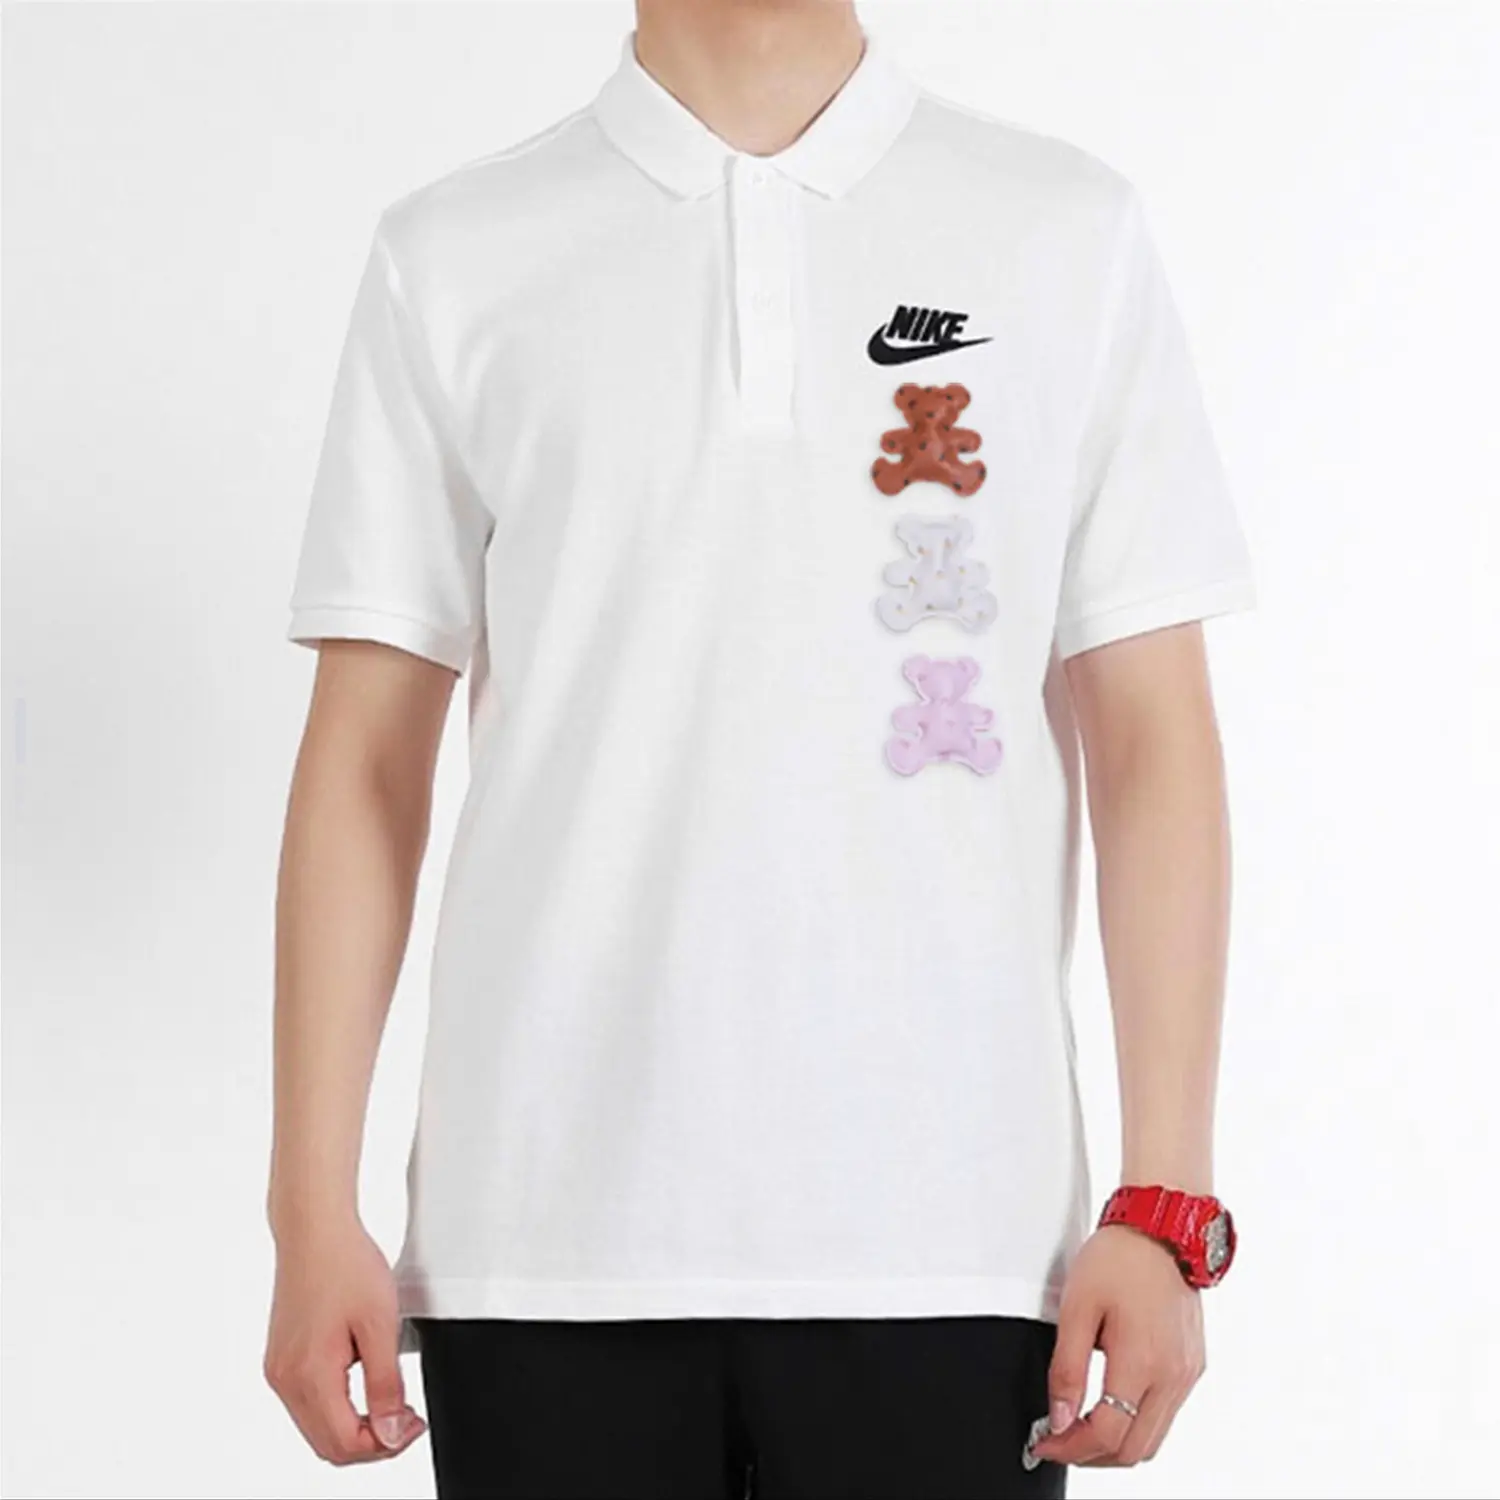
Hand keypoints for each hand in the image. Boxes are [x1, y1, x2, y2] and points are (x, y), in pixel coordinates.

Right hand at [264, 1218, 425, 1464]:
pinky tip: (364, 1383)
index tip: (413, 1425)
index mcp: (308, 1375)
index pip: (343, 1444)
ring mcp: (279, 1370)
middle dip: (371, 1442)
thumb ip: (385, 1384)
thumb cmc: (346, 1264)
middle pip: (327, 1444)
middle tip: (406, 1419)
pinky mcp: (281, 1358)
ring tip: (391, 1402)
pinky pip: (308, 1403)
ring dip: (354, 1426)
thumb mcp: (380, 1324)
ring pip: (316, 1427)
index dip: (385, 1445)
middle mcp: (285, 1379)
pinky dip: (337, 1407)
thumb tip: (391, 1432)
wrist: (314, 1230)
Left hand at [1029, 1224, 1204, 1467]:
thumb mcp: (1076, 1306)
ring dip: (1115, 1444)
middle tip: (1059, 1441)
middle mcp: (1172, 1376)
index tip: (1045, 1443)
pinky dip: (1136, 1423)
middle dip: (1091, 1455)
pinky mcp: (1193, 1367)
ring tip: (1080, 1426)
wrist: (1161, 1229)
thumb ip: (1066, 1367)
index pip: (1107, 1434)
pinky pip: (1166, 1415)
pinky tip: (1110, 1404)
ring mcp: (1187, 1374)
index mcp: (1143, 1360)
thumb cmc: (1118, 1258)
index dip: (1070, 1448)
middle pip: (1133, 1451)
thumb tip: (1058, 1417)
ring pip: (1153, 1439)